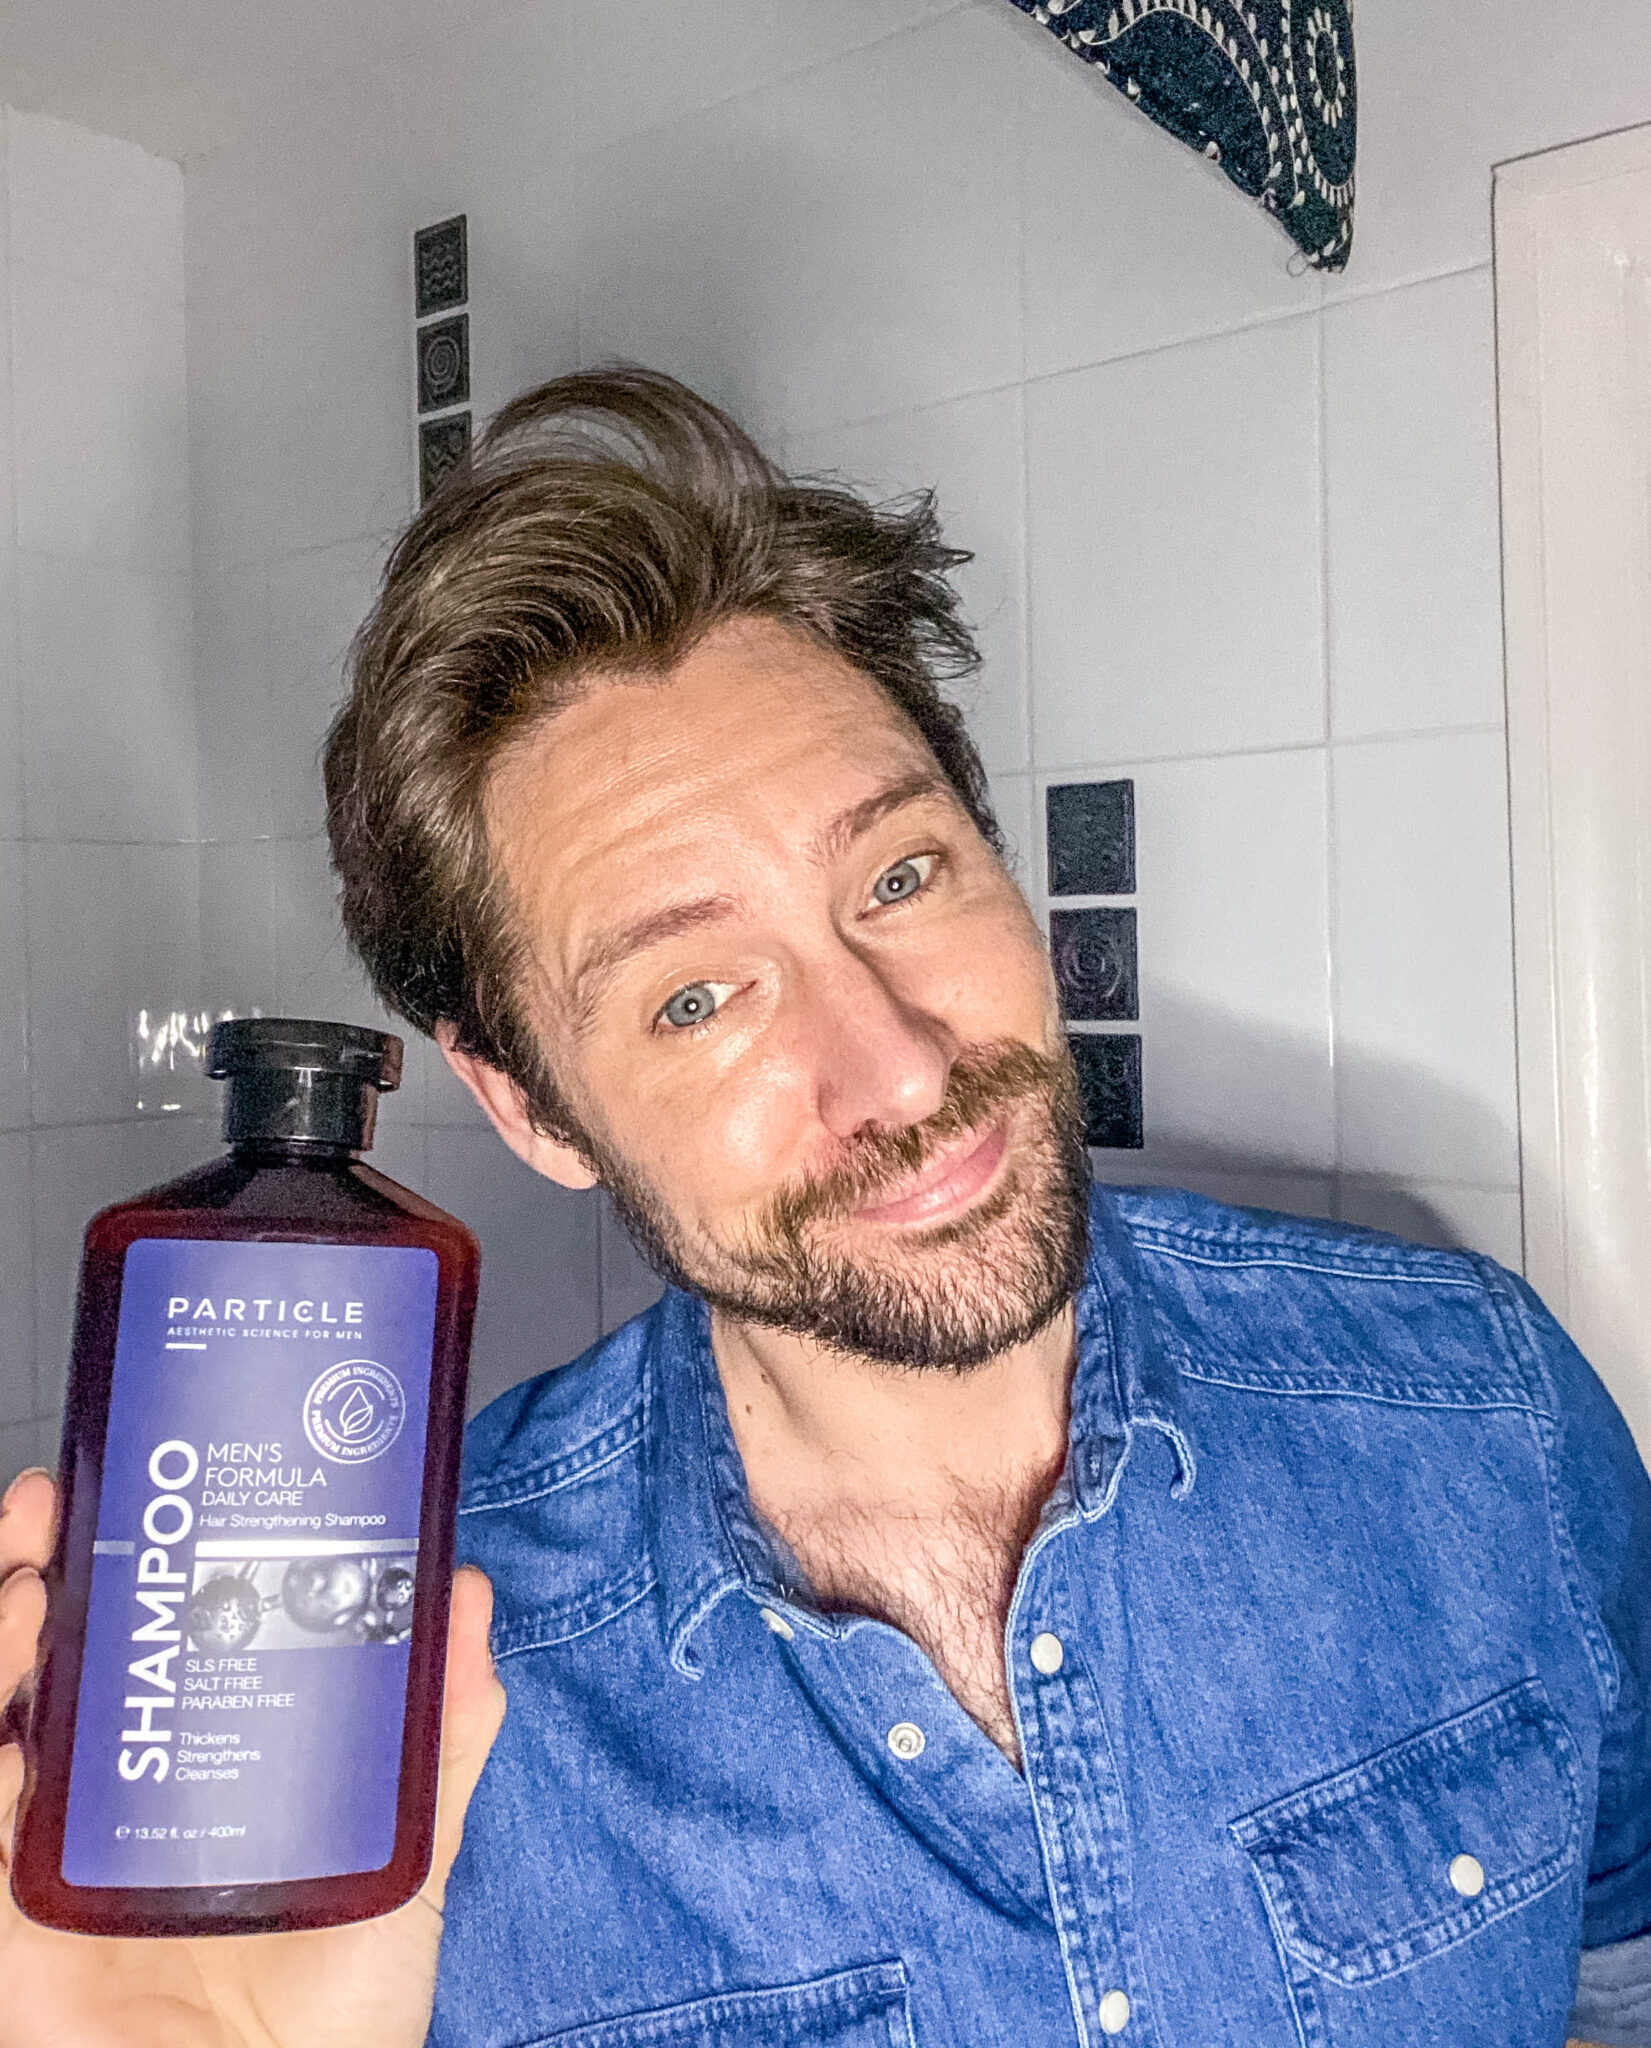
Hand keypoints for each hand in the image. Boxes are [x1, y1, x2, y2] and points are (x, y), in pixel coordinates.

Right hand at [0, 1468, 505, 2047]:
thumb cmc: (340, 2003)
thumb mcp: (409, 1844)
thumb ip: (444, 1729)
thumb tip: (467, 1593)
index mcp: (192, 1764)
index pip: (134, 1636)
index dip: (113, 1556)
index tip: (124, 1481)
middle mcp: (111, 1797)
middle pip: (42, 1660)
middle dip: (32, 1568)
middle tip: (49, 1505)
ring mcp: (53, 1859)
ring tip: (31, 1584)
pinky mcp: (14, 1930)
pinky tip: (8, 1726)